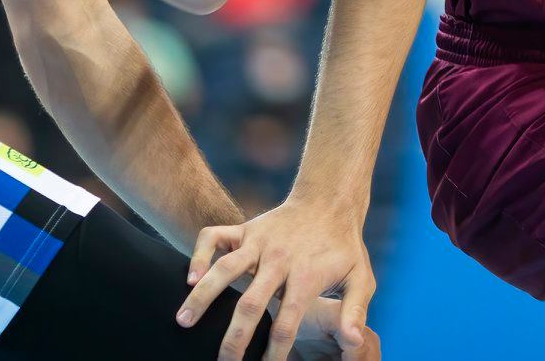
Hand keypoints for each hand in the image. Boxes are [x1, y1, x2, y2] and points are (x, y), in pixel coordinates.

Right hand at [178, 199, 375, 360]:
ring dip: (202, 296)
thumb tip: (354, 342)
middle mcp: (280, 259)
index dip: (275, 352)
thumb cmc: (344, 246)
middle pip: (251, 303)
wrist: (330, 200)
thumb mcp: (361, 277)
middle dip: (234, 338)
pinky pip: (214, 236)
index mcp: (307, 276)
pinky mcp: (246, 228)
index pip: (287, 322)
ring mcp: (259, 241)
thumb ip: (355, 311)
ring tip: (183, 322)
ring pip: (225, 269)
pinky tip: (189, 278)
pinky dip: (199, 254)